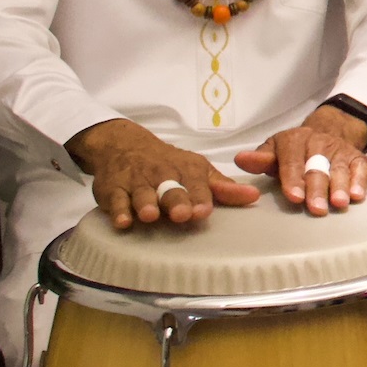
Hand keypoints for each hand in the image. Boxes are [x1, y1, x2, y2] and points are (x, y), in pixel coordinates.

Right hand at [67, 119, 259, 230]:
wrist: (125, 145)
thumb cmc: (170, 164)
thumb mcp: (198, 170)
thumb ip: (223, 187)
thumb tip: (254, 197)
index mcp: (186, 171)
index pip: (196, 184)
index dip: (200, 197)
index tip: (204, 210)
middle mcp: (162, 175)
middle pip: (170, 190)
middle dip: (176, 201)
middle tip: (182, 214)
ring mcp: (136, 182)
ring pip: (142, 194)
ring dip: (146, 204)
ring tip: (151, 216)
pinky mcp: (113, 189)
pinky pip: (114, 200)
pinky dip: (117, 210)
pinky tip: (122, 221)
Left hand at [235, 104, 366, 216]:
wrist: (326, 135)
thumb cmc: (293, 153)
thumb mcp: (275, 152)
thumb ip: (261, 159)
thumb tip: (241, 159)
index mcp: (294, 140)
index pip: (292, 161)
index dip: (293, 179)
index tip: (294, 197)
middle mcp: (319, 142)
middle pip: (317, 167)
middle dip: (317, 188)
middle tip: (316, 208)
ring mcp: (340, 149)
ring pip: (340, 169)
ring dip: (340, 186)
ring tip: (338, 203)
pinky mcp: (358, 157)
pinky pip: (361, 168)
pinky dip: (360, 181)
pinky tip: (357, 195)